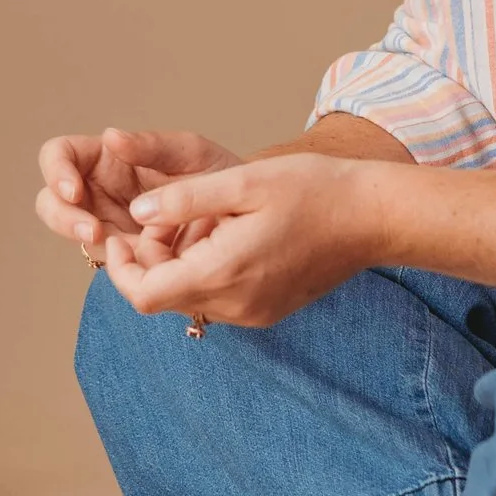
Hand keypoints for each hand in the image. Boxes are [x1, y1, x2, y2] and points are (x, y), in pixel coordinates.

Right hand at [36, 128, 237, 254]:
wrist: (251, 215)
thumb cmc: (222, 175)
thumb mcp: (194, 154)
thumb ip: (153, 147)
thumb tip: (111, 136)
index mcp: (107, 158)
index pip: (59, 155)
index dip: (57, 172)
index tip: (75, 191)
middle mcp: (101, 190)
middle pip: (52, 201)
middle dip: (64, 217)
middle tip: (95, 231)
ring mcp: (110, 223)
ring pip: (73, 232)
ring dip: (85, 241)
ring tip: (119, 247)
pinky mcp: (128, 255)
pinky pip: (109, 261)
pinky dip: (120, 263)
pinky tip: (145, 260)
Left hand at [101, 153, 385, 326]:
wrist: (373, 217)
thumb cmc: (312, 190)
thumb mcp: (241, 182)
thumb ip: (183, 200)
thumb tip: (137, 213)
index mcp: (222, 274)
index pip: (143, 295)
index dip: (121, 267)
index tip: (123, 234)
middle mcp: (235, 305)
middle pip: (164, 297)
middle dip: (151, 258)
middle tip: (168, 214)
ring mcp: (253, 313)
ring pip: (189, 297)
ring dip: (179, 263)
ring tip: (203, 219)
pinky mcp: (267, 310)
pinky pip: (218, 297)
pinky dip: (206, 270)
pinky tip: (226, 235)